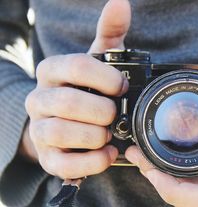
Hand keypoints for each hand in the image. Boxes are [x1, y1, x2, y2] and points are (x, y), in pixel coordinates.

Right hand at [24, 0, 131, 177]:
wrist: (69, 123)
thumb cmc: (87, 89)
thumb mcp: (98, 61)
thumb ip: (110, 35)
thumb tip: (121, 3)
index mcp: (52, 71)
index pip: (75, 66)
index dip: (105, 78)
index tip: (123, 87)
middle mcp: (40, 99)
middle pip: (68, 102)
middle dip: (101, 110)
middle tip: (116, 113)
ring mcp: (40, 130)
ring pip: (61, 132)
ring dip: (95, 135)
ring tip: (110, 133)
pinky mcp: (49, 158)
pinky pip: (64, 164)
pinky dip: (92, 161)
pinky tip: (107, 153)